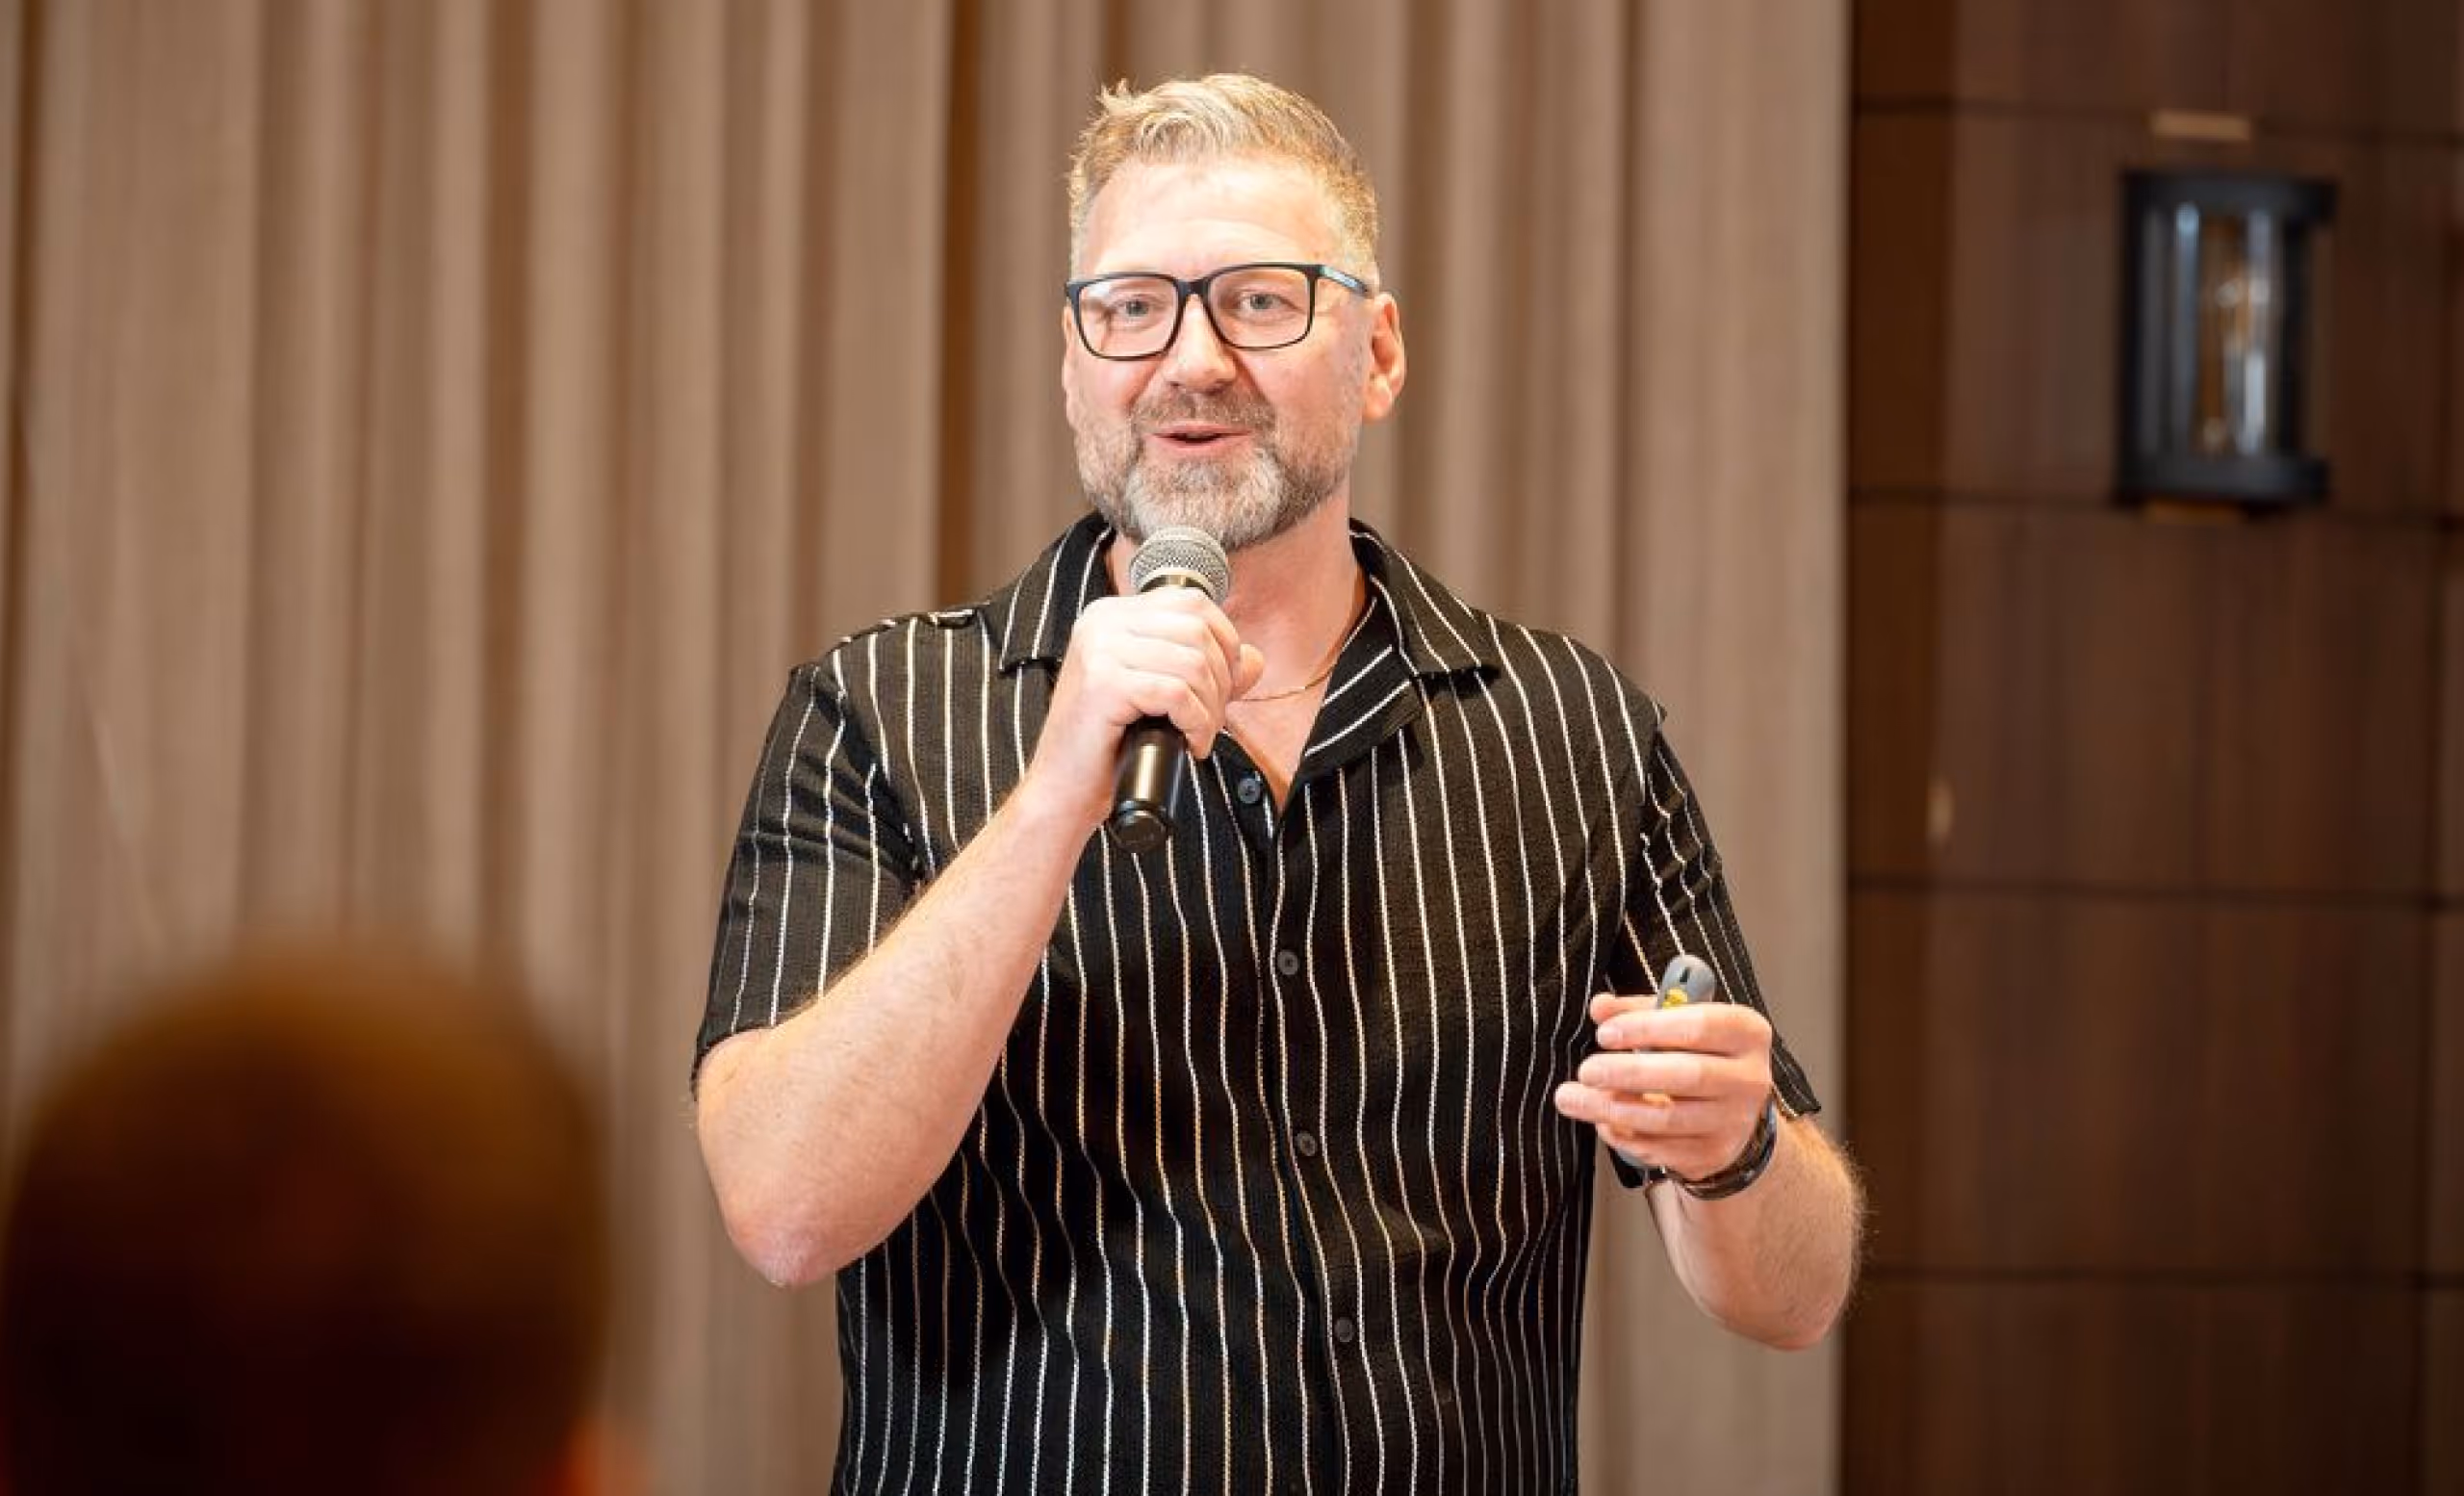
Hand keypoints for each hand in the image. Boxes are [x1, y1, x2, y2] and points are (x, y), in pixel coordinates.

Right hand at [1021, 587, 1265, 829]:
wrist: (1064, 790)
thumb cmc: (1109, 745)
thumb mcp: (1161, 696)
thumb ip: (1206, 671)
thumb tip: (1253, 660)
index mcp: (1112, 614)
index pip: (1193, 602)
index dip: (1224, 642)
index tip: (1222, 686)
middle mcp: (1102, 622)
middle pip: (1199, 631)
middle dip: (1221, 681)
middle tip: (1210, 720)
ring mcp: (1100, 649)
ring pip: (1193, 663)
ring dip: (1210, 708)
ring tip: (1197, 734)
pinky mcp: (1103, 683)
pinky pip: (1177, 693)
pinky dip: (1196, 723)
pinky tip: (1188, 743)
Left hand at [1553, 992, 1774, 1184]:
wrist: (1732, 1109)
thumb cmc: (1700, 1054)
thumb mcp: (1677, 1021)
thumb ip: (1637, 1010)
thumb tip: (1601, 1007)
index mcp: (1745, 1033)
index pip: (1699, 1025)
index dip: (1648, 1028)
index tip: (1605, 1033)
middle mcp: (1748, 1078)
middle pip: (1687, 1075)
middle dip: (1628, 1072)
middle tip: (1587, 1070)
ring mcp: (1734, 1121)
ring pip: (1668, 1118)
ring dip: (1612, 1109)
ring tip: (1574, 1098)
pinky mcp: (1713, 1153)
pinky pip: (1661, 1148)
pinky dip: (1624, 1136)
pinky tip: (1602, 1121)